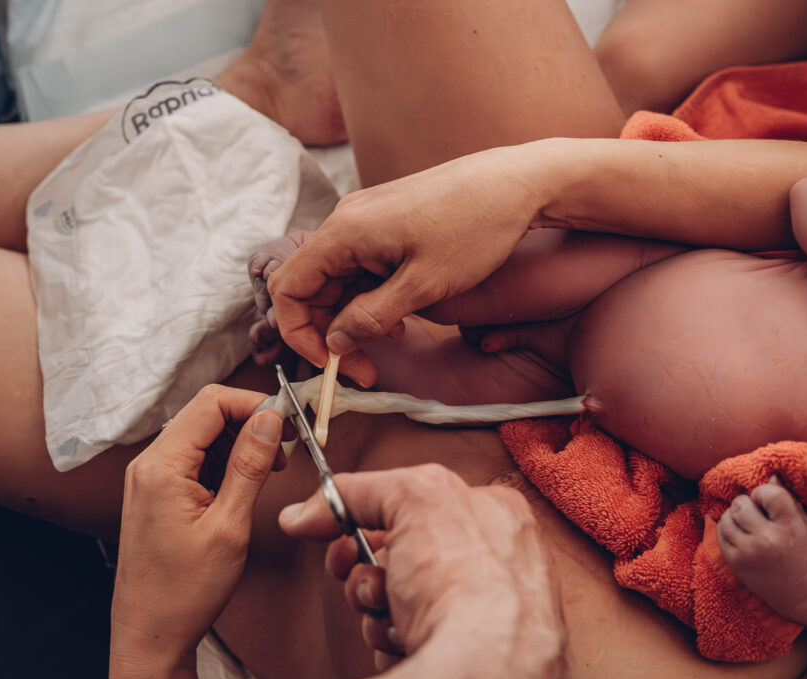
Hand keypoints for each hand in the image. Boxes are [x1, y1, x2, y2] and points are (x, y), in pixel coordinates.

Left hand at [110, 385, 289, 678]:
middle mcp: (148, 464)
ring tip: (270, 468)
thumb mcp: (229, 525)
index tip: (287, 420)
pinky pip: (193, 457)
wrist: (150, 634)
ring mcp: (149, 477)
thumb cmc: (183, 591)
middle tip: (286, 443)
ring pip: (201, 434)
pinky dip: (223, 461)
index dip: (253, 404)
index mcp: (161, 466)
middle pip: (205, 413)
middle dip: (249, 420)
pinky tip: (245, 482)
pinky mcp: (156, 492)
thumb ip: (249, 466)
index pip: (211, 403)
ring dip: (239, 441)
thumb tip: (270, 419)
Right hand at [267, 145, 552, 384]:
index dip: (300, 332)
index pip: (289, 288)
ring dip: (354, 317)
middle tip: (364, 367)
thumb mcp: (424, 285)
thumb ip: (371, 317)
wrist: (517, 183)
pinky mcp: (384, 224)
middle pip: (311, 288)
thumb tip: (335, 343)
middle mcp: (346, 222)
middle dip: (331, 332)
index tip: (329, 363)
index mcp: (345, 232)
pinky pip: (360, 268)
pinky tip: (401, 314)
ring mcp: (365, 221)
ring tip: (394, 337)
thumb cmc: (476, 226)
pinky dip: (371, 297)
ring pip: (337, 281)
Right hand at [279, 464, 565, 678]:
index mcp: (489, 512)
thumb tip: (299, 515)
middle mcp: (488, 560)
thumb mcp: (409, 496)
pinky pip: (403, 638)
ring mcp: (473, 611)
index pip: (415, 504)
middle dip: (368, 570)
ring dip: (376, 608)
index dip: (370, 517)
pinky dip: (392, 640)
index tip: (339, 531)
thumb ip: (354, 491)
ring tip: (390, 614)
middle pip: (398, 556)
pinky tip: (404, 641)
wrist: (484, 657)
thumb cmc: (463, 571)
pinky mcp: (455, 650)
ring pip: (395, 600)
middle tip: (363, 575)